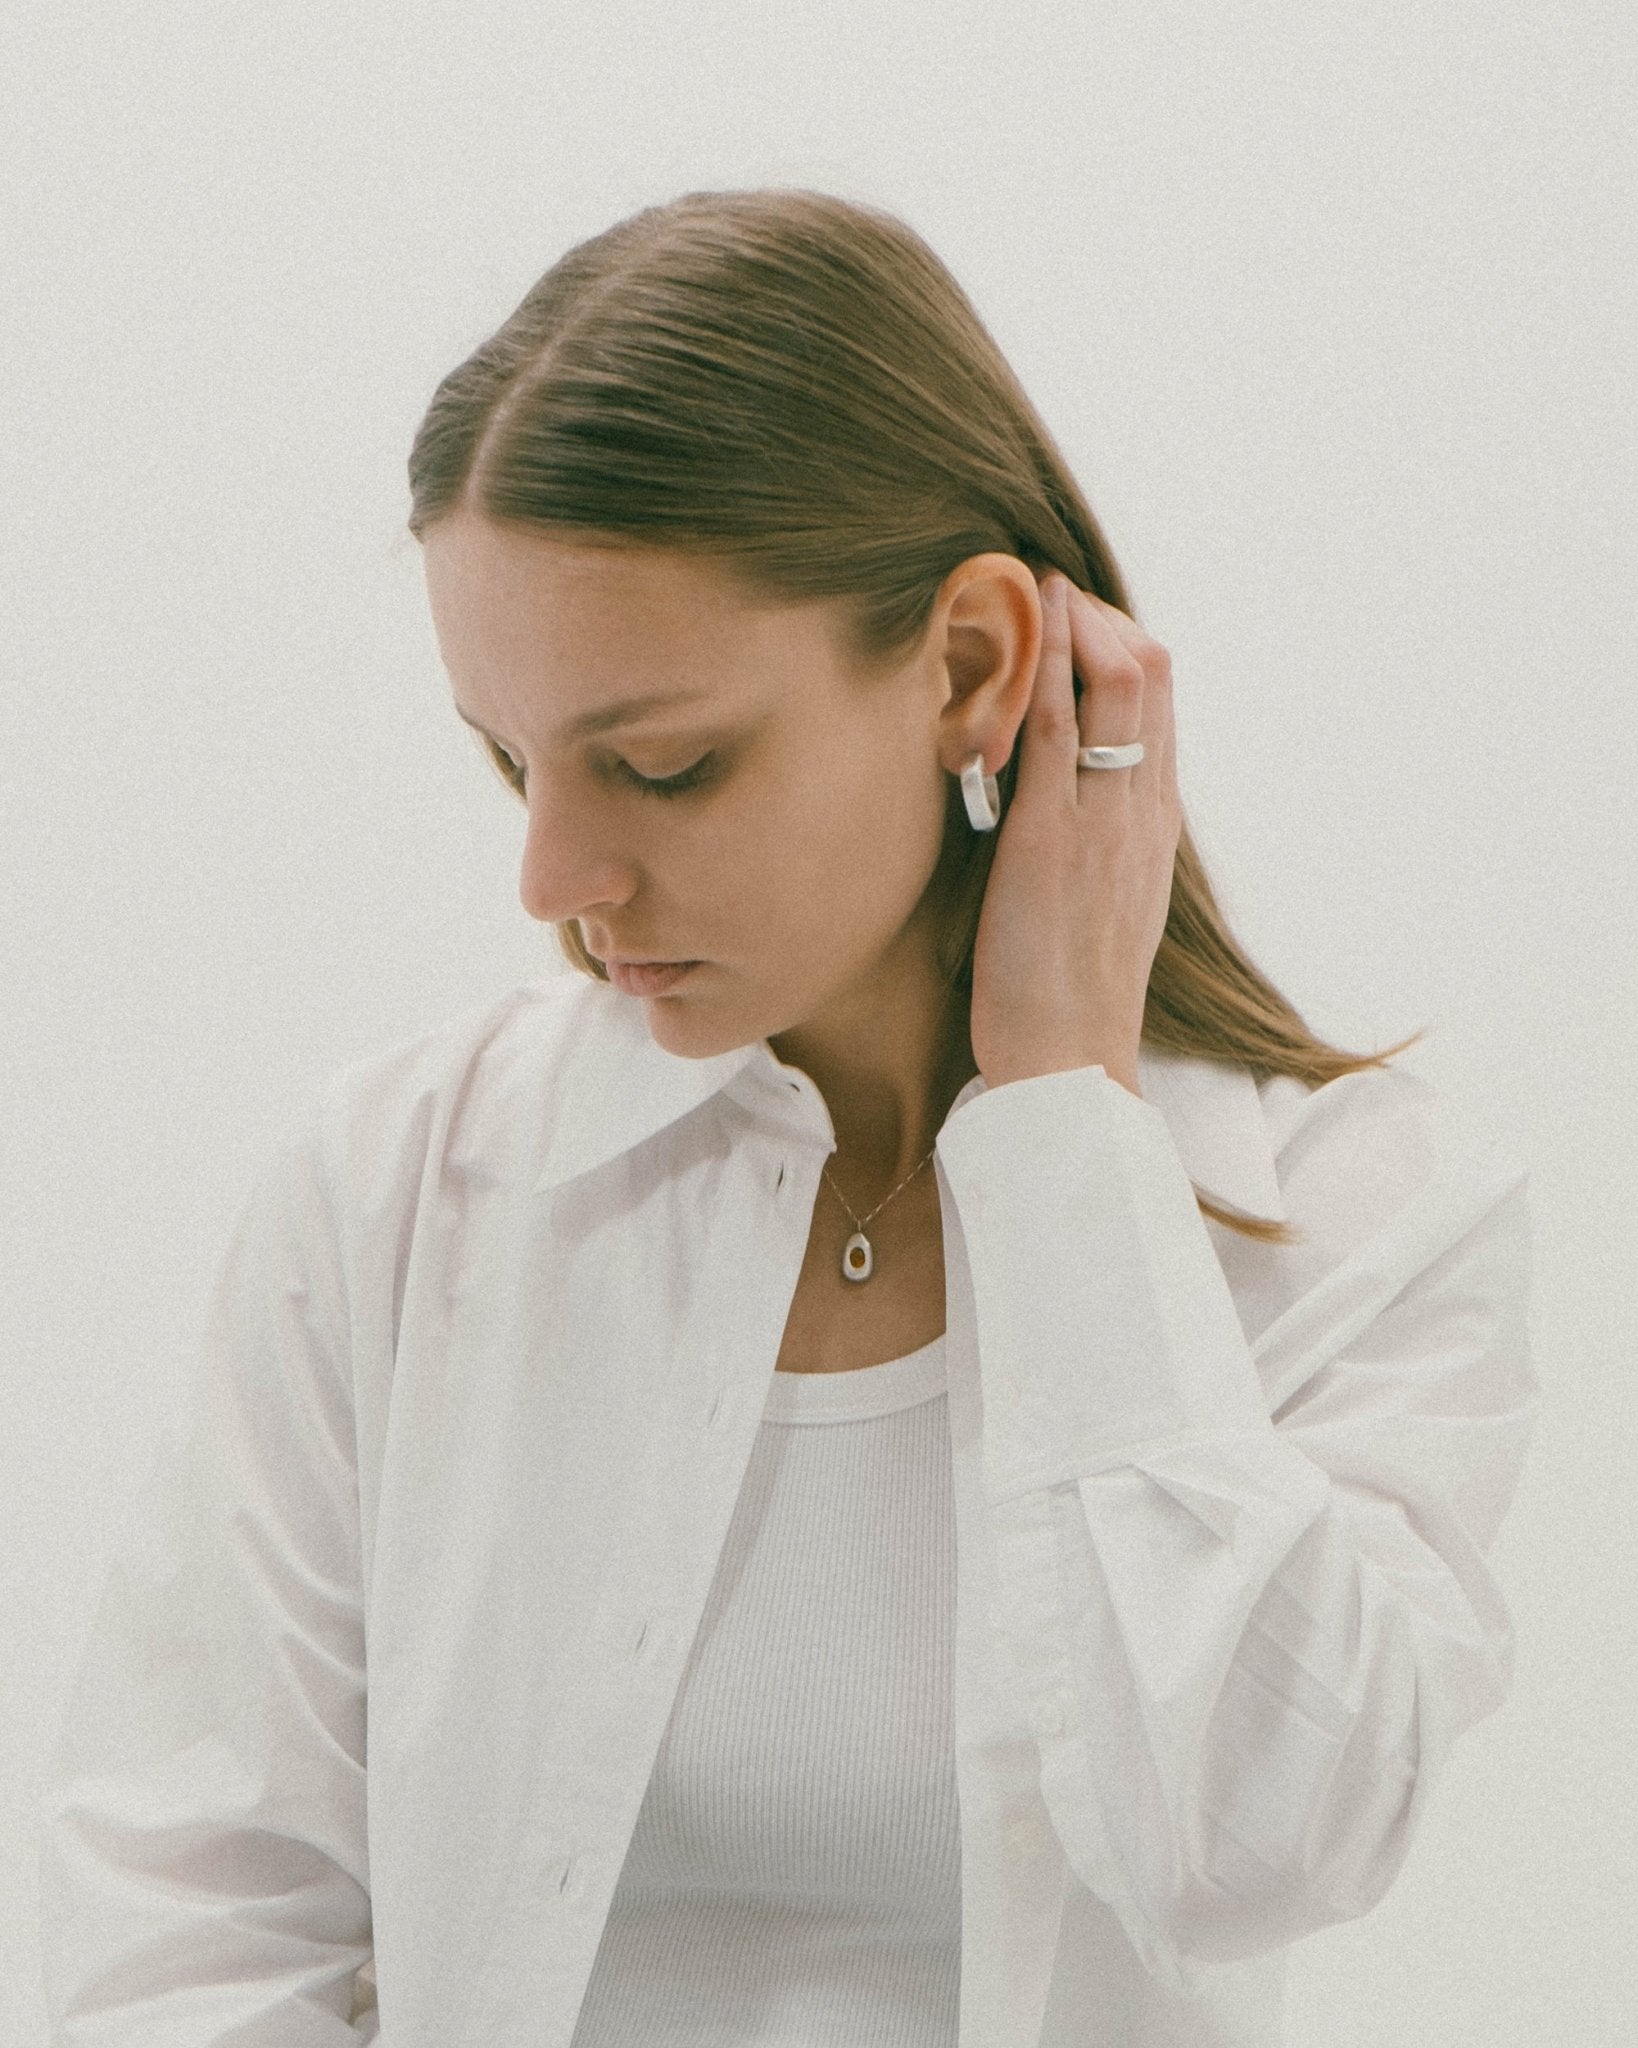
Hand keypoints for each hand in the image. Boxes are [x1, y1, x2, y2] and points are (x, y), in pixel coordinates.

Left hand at [967, 571, 1181, 1095]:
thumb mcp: (1098, 902)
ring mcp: (1105, 818)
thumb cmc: (1068, 994)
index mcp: (1154, 825)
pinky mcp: (1054, 837)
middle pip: (1152, 676)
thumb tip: (1053, 800)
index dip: (1121, 645)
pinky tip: (1023, 627)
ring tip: (1034, 586)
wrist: (1070, 1064)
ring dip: (1074, 621)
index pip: (1160, 705)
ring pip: (1118, 684)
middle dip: (1102, 617)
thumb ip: (1090, 842)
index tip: (1077, 618)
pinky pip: (1060, 728)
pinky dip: (1045, 664)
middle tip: (1050, 588)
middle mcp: (1142, 810)